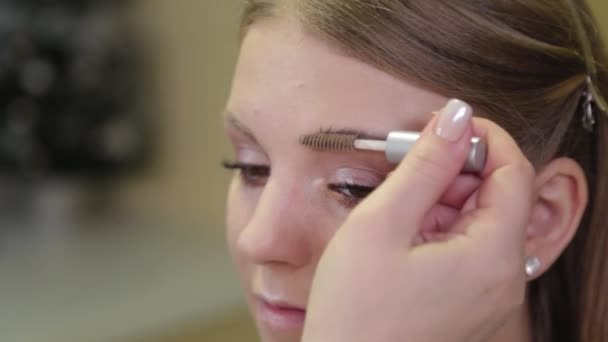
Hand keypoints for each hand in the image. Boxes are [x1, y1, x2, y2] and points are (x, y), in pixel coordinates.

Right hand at [302, 99, 535, 341]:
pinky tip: (403, 234)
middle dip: (456, 170)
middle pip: (498, 197)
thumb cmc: (354, 310)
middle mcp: (503, 279)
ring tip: (397, 207)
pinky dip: (440, 229)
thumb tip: (457, 116)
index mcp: (492, 257)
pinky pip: (470, 250)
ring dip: (443, 200)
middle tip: (407, 164)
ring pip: (481, 222)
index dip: (483, 137)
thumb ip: (425, 165)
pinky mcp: (471, 303)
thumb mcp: (381, 224)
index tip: (445, 125)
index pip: (514, 171)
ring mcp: (489, 296)